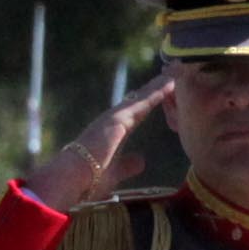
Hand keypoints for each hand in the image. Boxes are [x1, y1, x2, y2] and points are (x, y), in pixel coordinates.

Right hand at [28, 74, 173, 210]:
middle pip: (142, 99)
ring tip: (178, 68)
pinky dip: (158, 90)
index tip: (168, 90)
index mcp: (114, 132)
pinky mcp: (118, 118)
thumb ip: (128, 165)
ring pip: (144, 96)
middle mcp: (114, 120)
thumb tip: (141, 161)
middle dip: (160, 86)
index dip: (153, 100)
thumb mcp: (114, 173)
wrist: (69, 181)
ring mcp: (115, 117)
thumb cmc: (87, 181)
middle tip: (177, 70)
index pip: (139, 111)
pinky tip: (172, 81)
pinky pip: (144, 101)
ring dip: (162, 83)